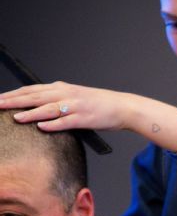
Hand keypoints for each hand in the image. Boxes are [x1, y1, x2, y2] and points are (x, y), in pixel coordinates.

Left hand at [0, 81, 136, 132]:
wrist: (123, 107)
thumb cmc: (100, 104)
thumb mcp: (75, 96)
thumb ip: (57, 99)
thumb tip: (39, 105)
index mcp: (62, 88)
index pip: (32, 89)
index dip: (13, 94)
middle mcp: (66, 94)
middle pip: (35, 97)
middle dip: (14, 101)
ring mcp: (75, 106)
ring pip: (48, 108)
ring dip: (30, 112)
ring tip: (14, 116)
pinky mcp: (85, 118)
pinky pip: (66, 122)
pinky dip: (53, 124)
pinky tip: (41, 126)